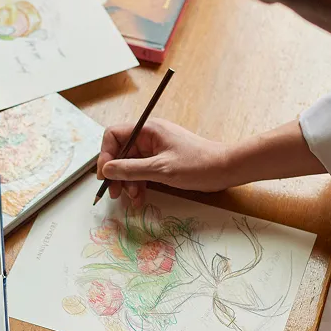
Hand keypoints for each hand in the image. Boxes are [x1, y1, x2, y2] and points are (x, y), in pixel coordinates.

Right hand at [97, 119, 233, 205]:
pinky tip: (140, 198)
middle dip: (116, 174)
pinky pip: (143, 171)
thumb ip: (131, 169)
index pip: (114, 135)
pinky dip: (139, 184)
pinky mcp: (163, 161)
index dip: (106, 155)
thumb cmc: (197, 165)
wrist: (225, 169)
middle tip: (115, 194)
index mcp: (148, 130)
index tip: (105, 175)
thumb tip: (107, 169)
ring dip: (128, 183)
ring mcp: (156, 149)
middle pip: (121, 153)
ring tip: (133, 199)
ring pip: (131, 165)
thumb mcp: (161, 169)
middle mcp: (149, 137)